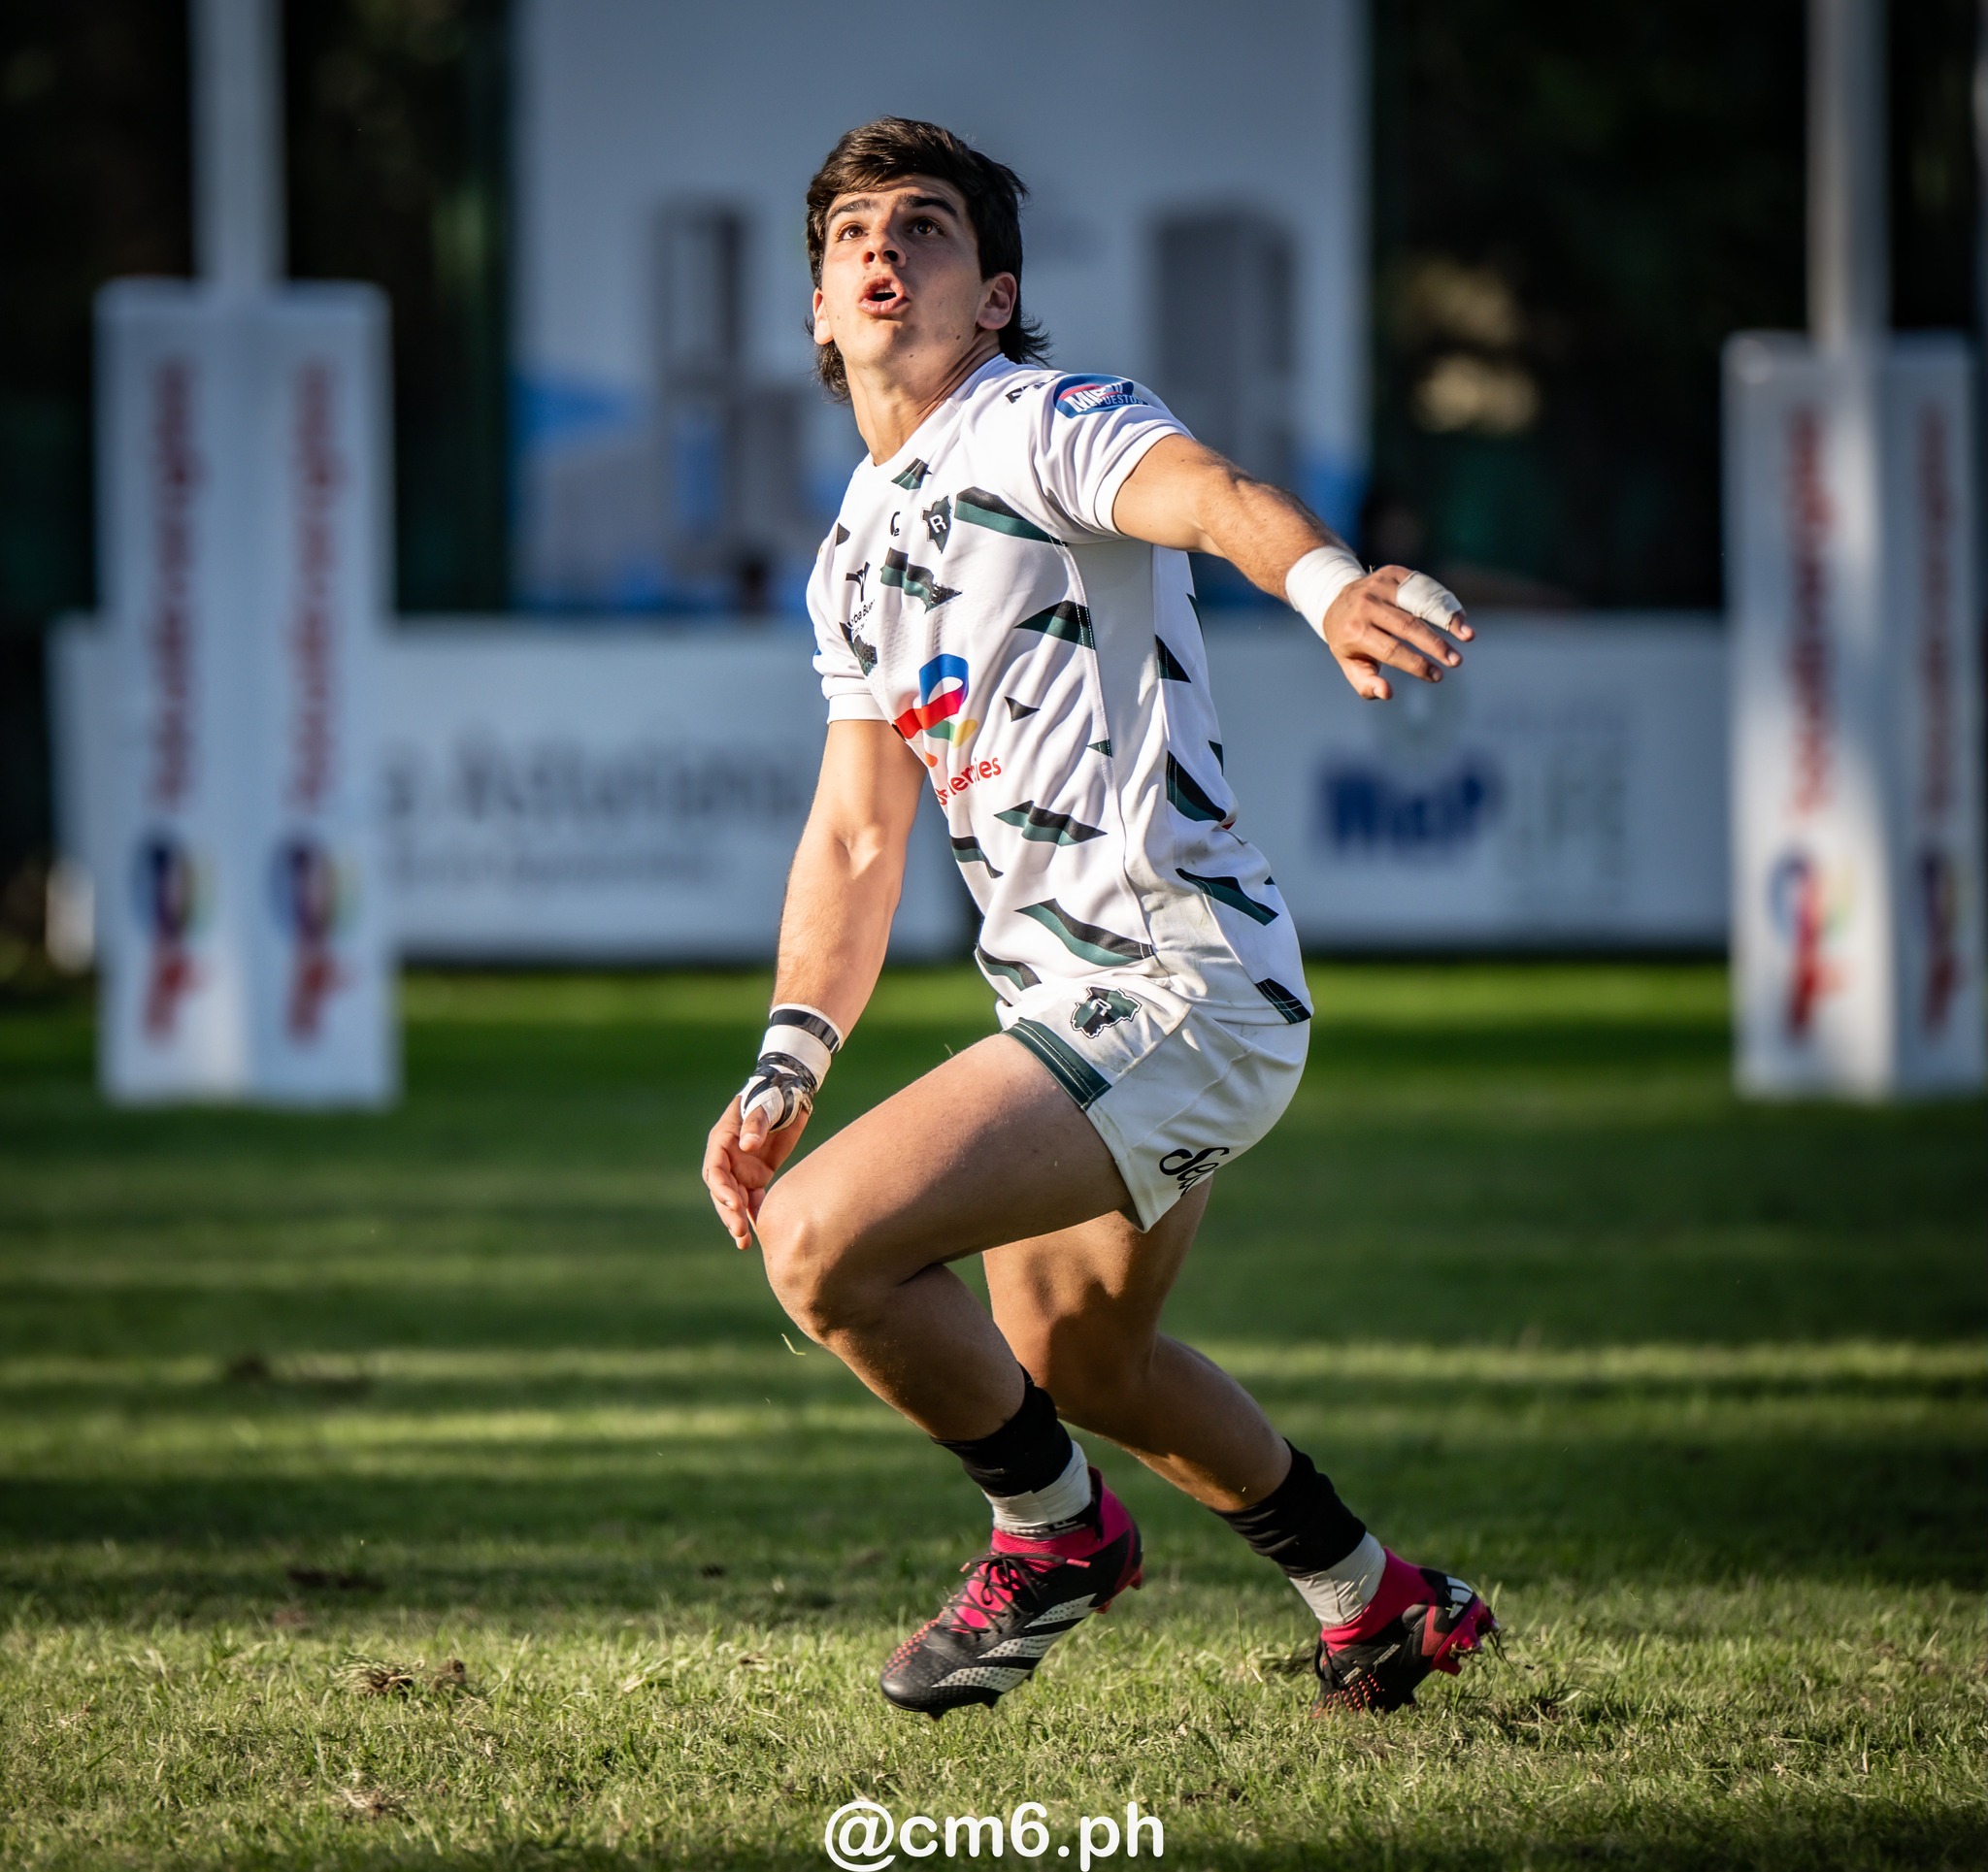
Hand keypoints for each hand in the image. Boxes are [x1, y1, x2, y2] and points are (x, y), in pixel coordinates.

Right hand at [702, 1095, 808, 1249]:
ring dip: (738, 1221)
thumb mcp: (764, 1104)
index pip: (714, 1170)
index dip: (721, 1188)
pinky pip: (755, 1201)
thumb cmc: (772, 1095)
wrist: (790, 1096)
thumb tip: (748, 1146)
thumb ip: (755, 1123)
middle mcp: (728, 1160)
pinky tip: (760, 1234)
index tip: (734, 1203)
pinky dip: (756, 1216)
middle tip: (739, 1232)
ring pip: (736, 1201)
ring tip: (744, 1244)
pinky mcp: (758, 1177)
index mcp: (722, 1141)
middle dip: (729, 1212)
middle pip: (722, 1191)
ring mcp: (742, 1170)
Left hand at [1320, 565, 1472, 700]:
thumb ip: (1367, 684)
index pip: (1392, 650)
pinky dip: (1442, 603)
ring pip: (1420, 603)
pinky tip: (1458, 618)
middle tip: (1457, 661)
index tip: (1438, 676)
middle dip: (1435, 645)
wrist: (1335, 599)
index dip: (1417, 665)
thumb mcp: (1350, 664)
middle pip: (1408, 626)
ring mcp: (1379, 586)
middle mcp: (1366, 605)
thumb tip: (1388, 693)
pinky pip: (1423, 587)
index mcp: (1355, 631)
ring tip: (1468, 635)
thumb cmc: (1349, 640)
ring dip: (1446, 619)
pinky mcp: (1392, 573)